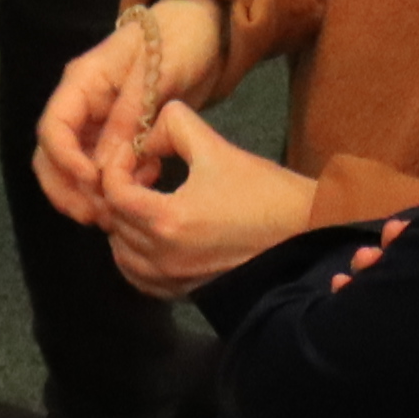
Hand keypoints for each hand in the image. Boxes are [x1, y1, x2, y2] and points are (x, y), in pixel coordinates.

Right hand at [32, 0, 230, 227]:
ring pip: (75, 168)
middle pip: (52, 156)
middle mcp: (82, 105)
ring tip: (121, 212)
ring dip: (91, 195)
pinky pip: (104, 167)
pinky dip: (118, 185)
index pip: (53, 128)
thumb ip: (130, 116)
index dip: (65, 160)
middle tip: (99, 217)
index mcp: (82, 82)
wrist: (203, 28)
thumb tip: (105, 165)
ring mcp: (97, 122)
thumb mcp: (157, 73)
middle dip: (70, 190)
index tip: (93, 182)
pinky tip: (146, 186)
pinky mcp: (117, 136)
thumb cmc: (179, 37)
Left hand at [96, 100, 317, 297]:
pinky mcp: (186, 291)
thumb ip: (176, 126)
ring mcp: (174, 279)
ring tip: (148, 199)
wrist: (305, 235)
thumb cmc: (266, 194)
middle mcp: (164, 257)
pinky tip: (153, 233)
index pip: (113, 191)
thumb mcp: (218, 148)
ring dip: (124, 222)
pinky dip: (135, 255)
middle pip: (113, 220)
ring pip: (121, 252)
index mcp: (168, 220)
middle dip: (121, 188)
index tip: (139, 151)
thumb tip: (150, 126)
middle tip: (146, 167)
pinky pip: (140, 278)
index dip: (118, 163)